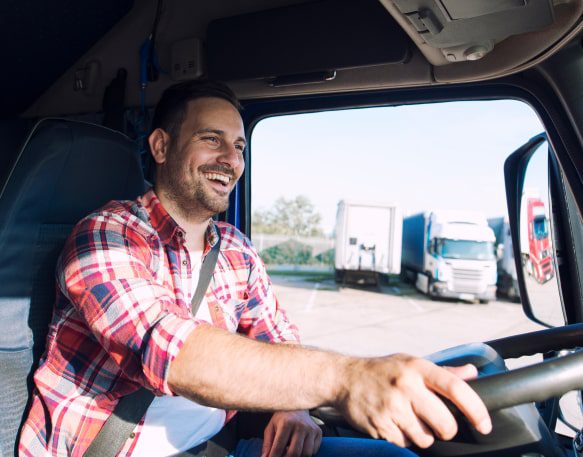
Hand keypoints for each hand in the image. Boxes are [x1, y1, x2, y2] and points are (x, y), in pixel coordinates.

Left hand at [261, 410, 322, 456]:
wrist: (297, 406)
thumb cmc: (282, 419)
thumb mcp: (271, 427)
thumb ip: (267, 443)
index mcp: (286, 423)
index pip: (279, 446)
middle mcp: (300, 425)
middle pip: (294, 453)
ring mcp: (311, 429)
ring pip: (306, 454)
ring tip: (290, 454)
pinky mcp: (318, 432)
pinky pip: (314, 450)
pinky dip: (306, 453)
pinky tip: (299, 448)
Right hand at [336, 354, 491, 448]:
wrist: (344, 378)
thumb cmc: (381, 371)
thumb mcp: (410, 363)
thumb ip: (443, 371)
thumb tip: (472, 373)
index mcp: (417, 367)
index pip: (455, 388)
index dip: (476, 409)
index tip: (484, 424)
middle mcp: (405, 386)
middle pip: (445, 424)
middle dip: (445, 429)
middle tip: (434, 421)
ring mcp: (392, 407)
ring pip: (426, 438)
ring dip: (421, 435)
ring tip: (407, 418)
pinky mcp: (380, 426)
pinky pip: (405, 443)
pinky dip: (402, 438)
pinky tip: (392, 422)